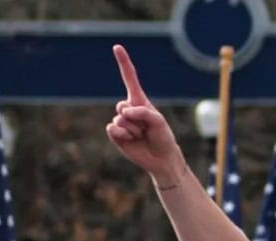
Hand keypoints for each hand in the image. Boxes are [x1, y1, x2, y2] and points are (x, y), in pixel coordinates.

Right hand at [107, 45, 184, 182]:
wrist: (160, 158)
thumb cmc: (162, 137)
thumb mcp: (159, 122)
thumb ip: (143, 113)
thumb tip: (123, 112)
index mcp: (139, 101)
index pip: (130, 78)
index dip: (123, 63)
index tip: (117, 47)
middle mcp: (128, 109)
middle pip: (122, 105)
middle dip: (136, 118)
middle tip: (146, 128)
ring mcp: (121, 121)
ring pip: (119, 120)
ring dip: (133, 130)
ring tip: (142, 136)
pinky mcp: (116, 134)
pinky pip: (112, 129)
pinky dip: (123, 136)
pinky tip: (132, 140)